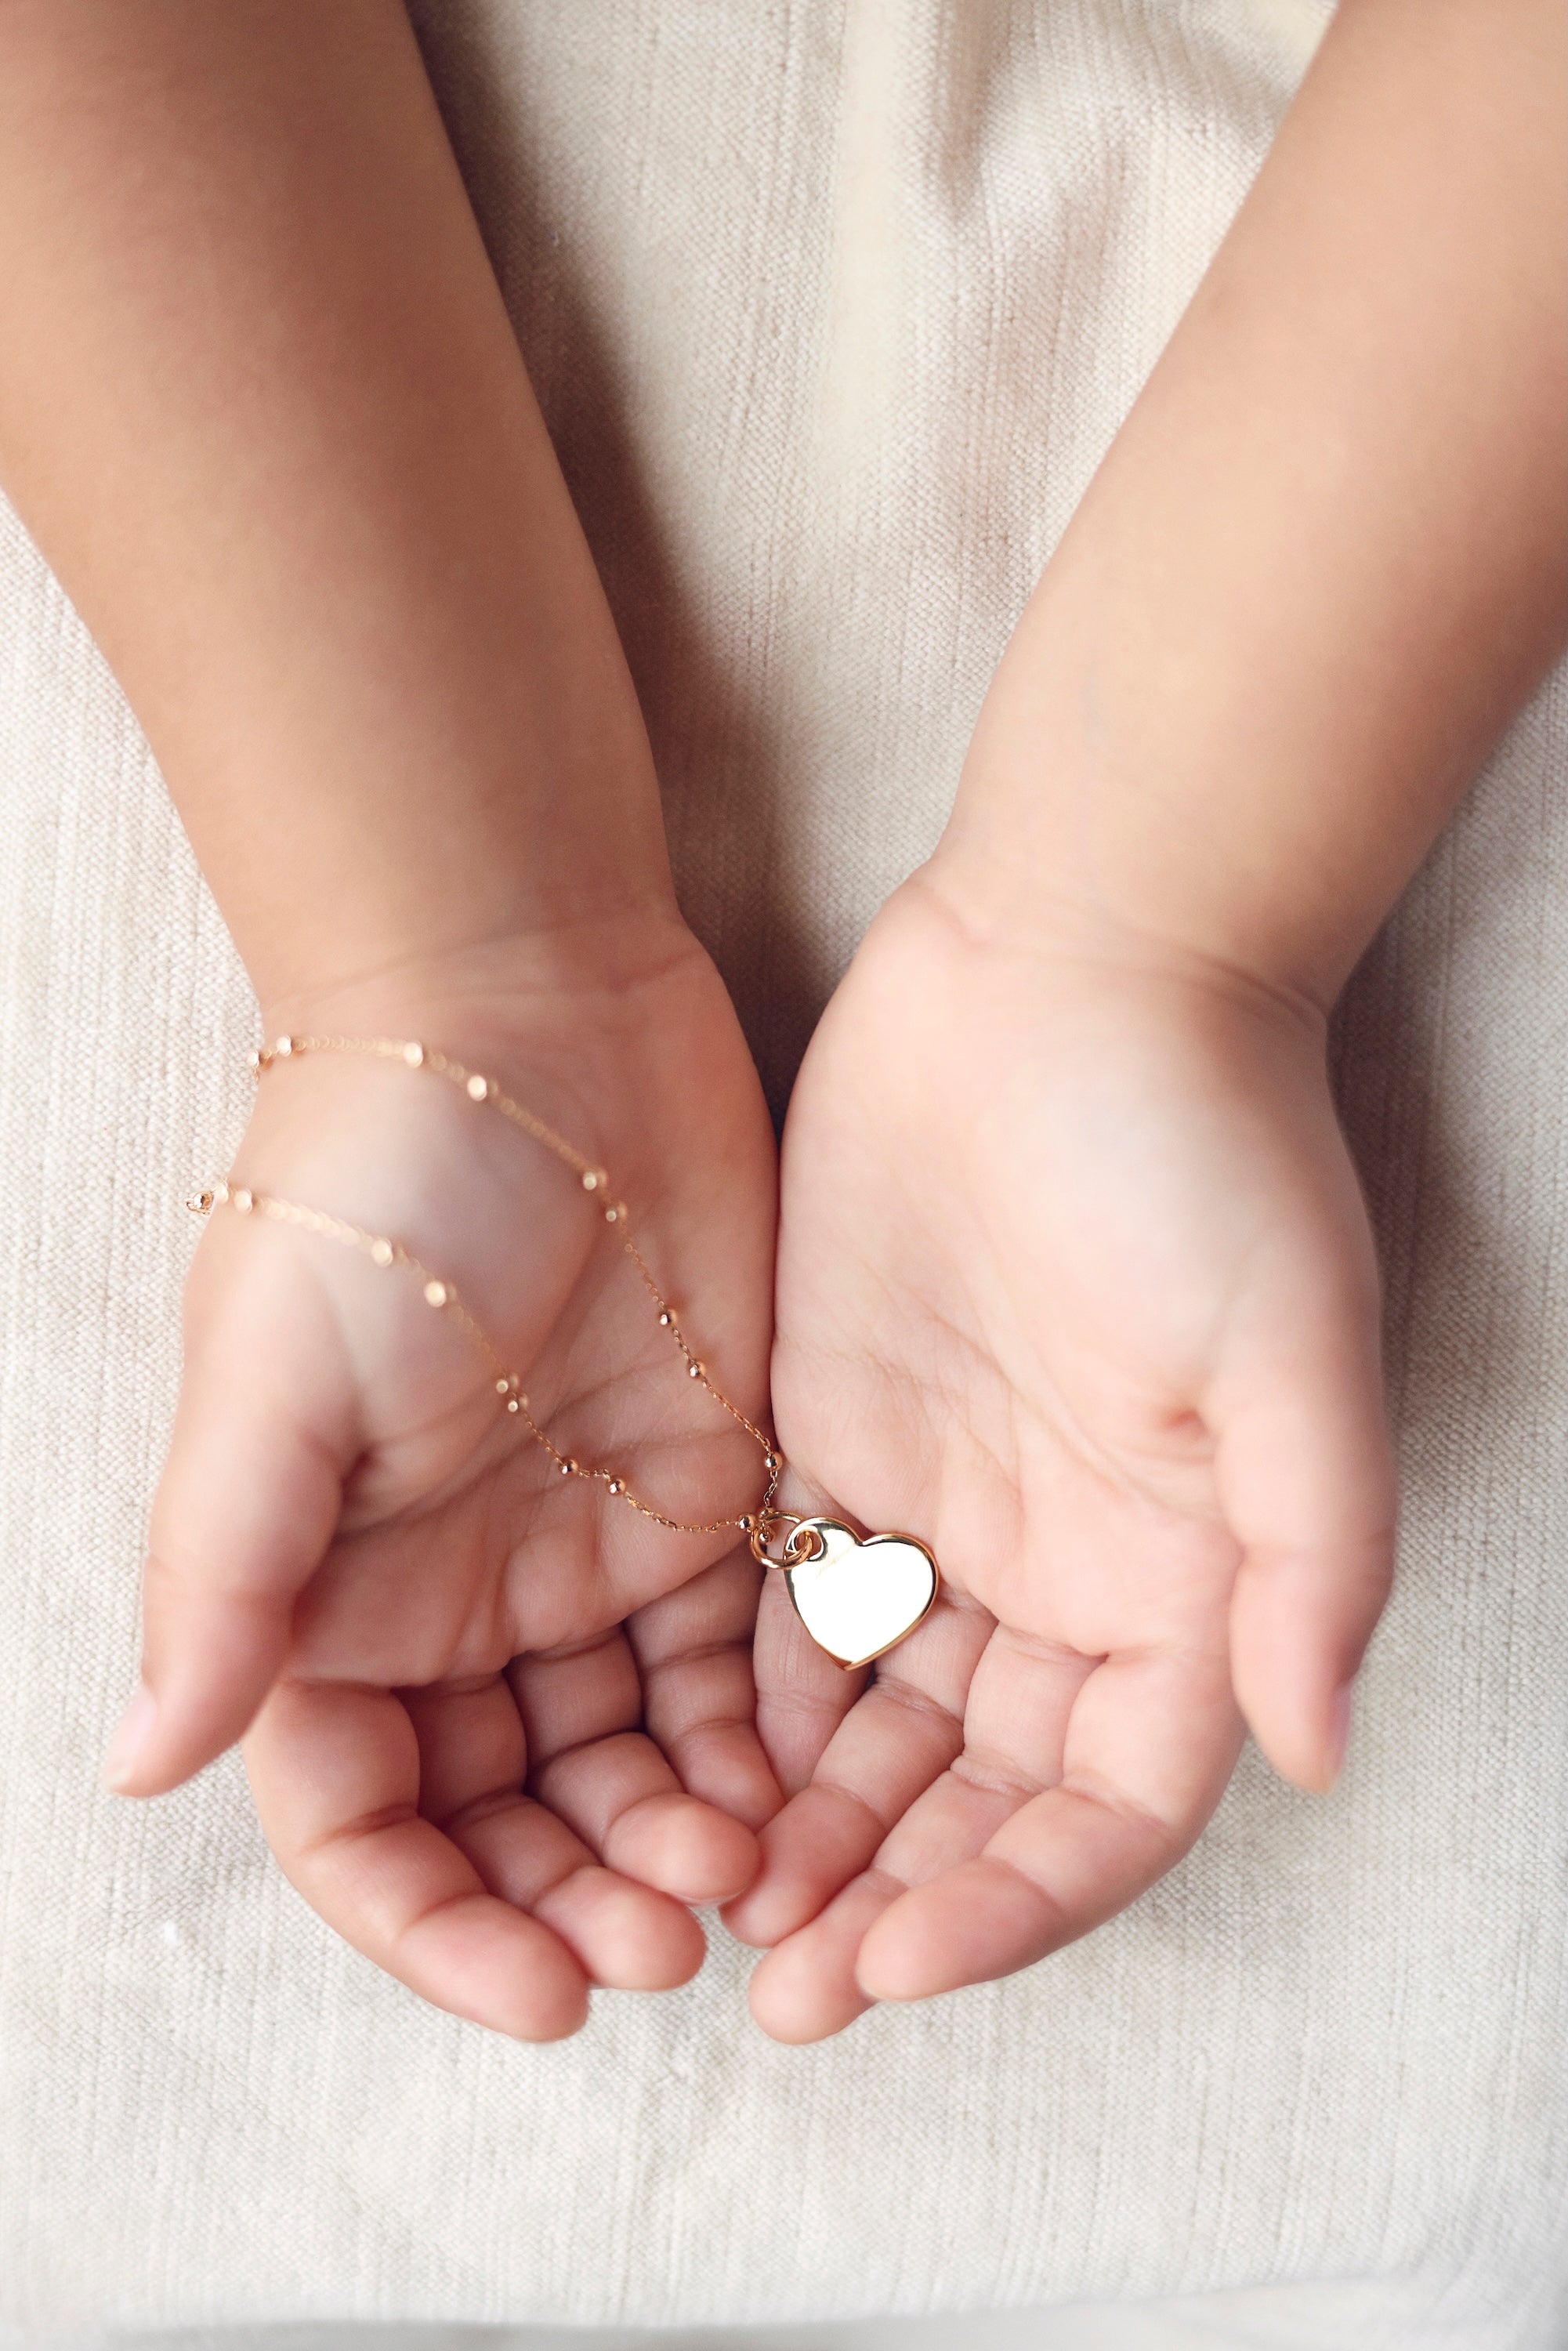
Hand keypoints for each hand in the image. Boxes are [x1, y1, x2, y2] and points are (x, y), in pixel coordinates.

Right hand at [107, 918, 782, 2039]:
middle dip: (574, 1900)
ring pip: (629, 1765)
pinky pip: (735, 1670)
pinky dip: (760, 1745)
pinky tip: (802, 1788)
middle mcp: (455, 1602)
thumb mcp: (271, 1376)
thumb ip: (223, 1576)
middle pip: (508, 1817)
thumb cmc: (375, 1183)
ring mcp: (586, 1558)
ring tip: (745, 1876)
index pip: (363, 1822)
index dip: (435, 1926)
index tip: (539, 1992)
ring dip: (676, 1843)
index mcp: (333, 1598)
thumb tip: (137, 1767)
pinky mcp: (707, 1500)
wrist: (534, 1020)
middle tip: (670, 1941)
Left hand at [725, 867, 1394, 2039]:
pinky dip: (741, 1699)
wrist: (1065, 965)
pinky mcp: (835, 1437)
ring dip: (803, 1825)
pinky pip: (783, 1608)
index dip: (1014, 1902)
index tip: (896, 1961)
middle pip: (976, 1794)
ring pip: (870, 1726)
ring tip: (713, 1907)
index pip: (1107, 1806)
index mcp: (1185, 1582)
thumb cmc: (1200, 1149)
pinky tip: (677, 1759)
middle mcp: (1068, 1572)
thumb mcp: (1294, 1354)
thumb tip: (1313, 1750)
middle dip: (890, 1898)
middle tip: (779, 1987)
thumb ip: (1310, 1562)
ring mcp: (945, 1511)